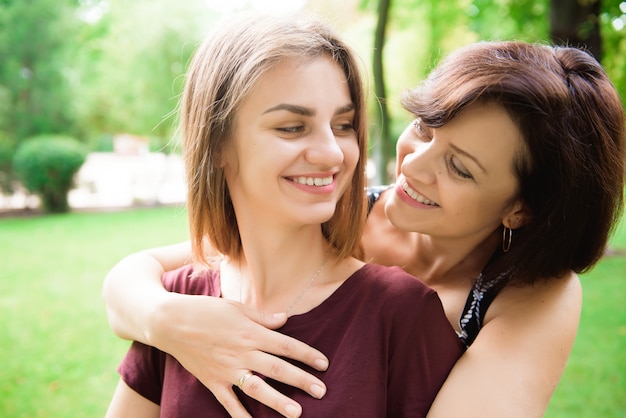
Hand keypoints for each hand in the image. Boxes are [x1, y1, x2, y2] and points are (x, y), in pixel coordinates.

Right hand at [147, 294, 328, 417]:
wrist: (169, 322)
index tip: (324, 364)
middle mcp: (241, 353)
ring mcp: (227, 370)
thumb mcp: (236, 307)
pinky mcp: (212, 381)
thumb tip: (285, 320)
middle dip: (301, 380)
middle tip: (321, 391)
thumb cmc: (205, 310)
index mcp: (250, 332)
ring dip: (277, 401)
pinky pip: (229, 402)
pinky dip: (241, 416)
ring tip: (296, 413)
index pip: (285, 345)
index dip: (306, 354)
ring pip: (256, 388)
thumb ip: (262, 317)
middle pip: (277, 369)